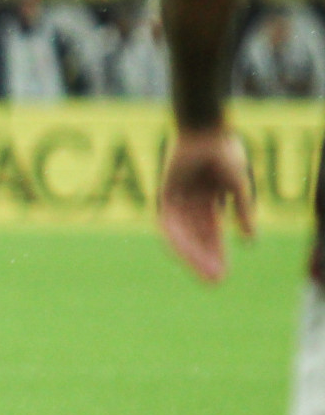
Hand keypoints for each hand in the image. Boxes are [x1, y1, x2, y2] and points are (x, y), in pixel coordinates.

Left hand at [158, 125, 255, 282]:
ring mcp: (178, 201)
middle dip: (206, 260)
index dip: (218, 254)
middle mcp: (191, 204)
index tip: (223, 275)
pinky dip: (178, 240)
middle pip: (197, 239)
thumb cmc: (223, 153)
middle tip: (215, 281)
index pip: (212, 234)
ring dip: (194, 255)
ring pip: (184, 237)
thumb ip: (243, 212)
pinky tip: (186, 256)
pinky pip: (169, 225)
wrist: (204, 133)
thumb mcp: (239, 187)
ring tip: (205, 273)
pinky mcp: (165, 196)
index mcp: (209, 202)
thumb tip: (249, 241)